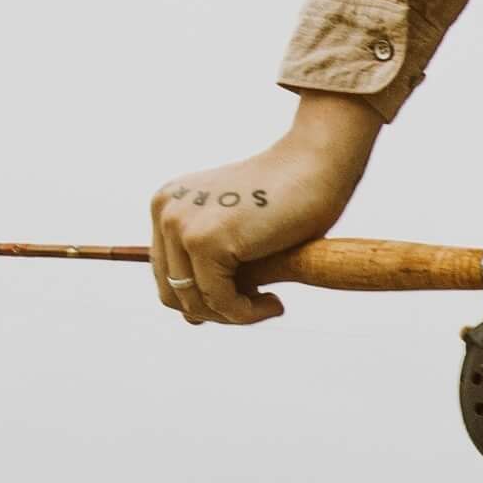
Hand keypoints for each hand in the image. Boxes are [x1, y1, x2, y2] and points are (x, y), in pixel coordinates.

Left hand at [150, 93, 380, 324]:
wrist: (316, 164)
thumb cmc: (289, 198)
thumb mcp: (236, 231)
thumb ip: (210, 266)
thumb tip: (191, 319)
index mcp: (167, 206)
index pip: (167, 275)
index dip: (204, 299)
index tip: (245, 299)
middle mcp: (166, 211)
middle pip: (172, 293)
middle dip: (217, 312)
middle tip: (257, 307)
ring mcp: (181, 225)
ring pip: (193, 303)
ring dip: (234, 315)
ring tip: (270, 304)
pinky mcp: (205, 241)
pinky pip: (220, 302)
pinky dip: (248, 313)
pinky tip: (275, 302)